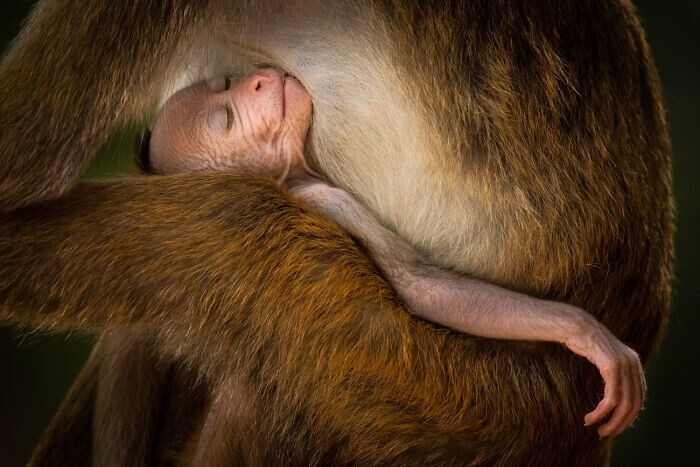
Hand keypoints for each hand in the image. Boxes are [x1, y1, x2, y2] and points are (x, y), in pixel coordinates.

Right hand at [564, 313, 645, 437]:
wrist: (573, 324)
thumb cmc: (582, 341)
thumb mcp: (603, 358)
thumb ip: (613, 372)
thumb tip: (613, 393)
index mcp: (634, 362)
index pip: (639, 397)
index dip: (628, 415)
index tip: (614, 425)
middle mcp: (633, 363)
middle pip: (634, 404)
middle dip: (621, 423)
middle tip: (606, 433)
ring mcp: (624, 364)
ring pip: (624, 404)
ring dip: (611, 421)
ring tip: (598, 429)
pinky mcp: (612, 366)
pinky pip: (611, 398)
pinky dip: (602, 412)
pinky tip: (592, 417)